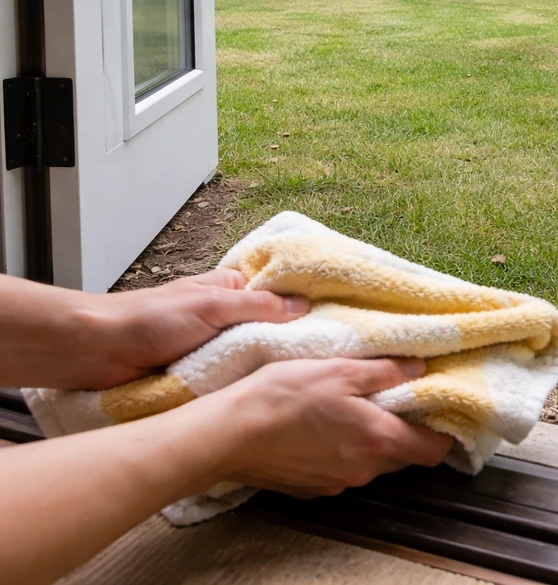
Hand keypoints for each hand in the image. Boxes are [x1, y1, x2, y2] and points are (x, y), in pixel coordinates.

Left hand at [96, 269, 309, 387]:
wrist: (98, 352)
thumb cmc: (148, 318)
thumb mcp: (212, 305)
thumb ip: (258, 305)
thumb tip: (302, 306)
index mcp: (232, 289)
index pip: (280, 294)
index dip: (306, 305)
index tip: (337, 319)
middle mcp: (229, 316)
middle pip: (273, 329)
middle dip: (293, 341)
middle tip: (328, 356)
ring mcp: (219, 347)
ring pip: (258, 356)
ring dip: (270, 366)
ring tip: (308, 377)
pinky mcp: (207, 375)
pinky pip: (238, 379)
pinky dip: (250, 384)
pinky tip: (274, 392)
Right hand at [207, 357, 452, 496]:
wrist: (229, 433)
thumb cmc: (284, 397)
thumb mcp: (340, 369)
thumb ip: (385, 371)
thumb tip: (418, 370)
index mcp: (378, 441)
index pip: (434, 451)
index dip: (443, 432)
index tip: (438, 411)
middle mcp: (363, 470)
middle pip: (403, 456)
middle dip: (404, 430)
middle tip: (392, 398)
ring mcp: (337, 483)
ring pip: (372, 462)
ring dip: (371, 439)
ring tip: (352, 406)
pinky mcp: (313, 487)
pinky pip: (343, 469)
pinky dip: (343, 450)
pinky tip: (323, 426)